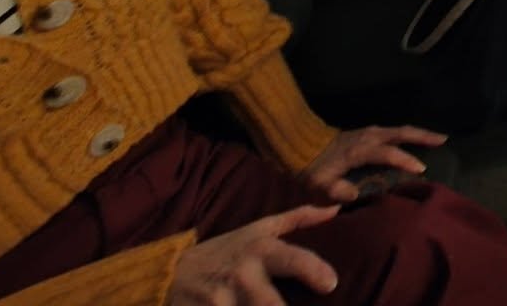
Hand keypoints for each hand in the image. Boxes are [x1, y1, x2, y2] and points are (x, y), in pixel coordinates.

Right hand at [167, 204, 340, 304]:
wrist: (171, 273)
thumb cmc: (225, 250)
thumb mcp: (257, 229)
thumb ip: (298, 219)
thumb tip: (336, 209)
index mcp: (260, 250)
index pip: (292, 259)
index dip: (314, 270)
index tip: (331, 284)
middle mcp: (241, 275)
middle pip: (269, 303)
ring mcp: (218, 301)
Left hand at [301, 124, 443, 201]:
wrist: (298, 145)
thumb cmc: (311, 168)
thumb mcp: (320, 185)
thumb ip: (337, 191)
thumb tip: (355, 195)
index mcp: (361, 149)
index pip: (389, 153)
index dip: (405, 160)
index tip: (421, 169)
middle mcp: (369, 136)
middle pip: (401, 132)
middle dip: (423, 136)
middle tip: (444, 139)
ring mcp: (368, 132)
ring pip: (398, 129)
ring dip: (417, 133)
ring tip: (434, 137)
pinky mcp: (365, 132)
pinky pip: (391, 131)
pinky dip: (405, 133)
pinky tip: (410, 138)